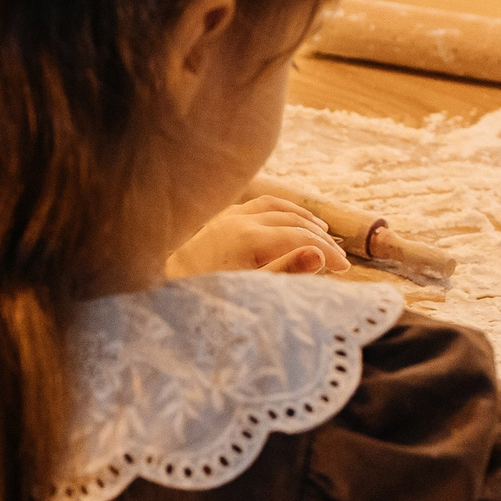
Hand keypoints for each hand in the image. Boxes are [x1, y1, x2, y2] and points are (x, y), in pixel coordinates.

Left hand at [165, 197, 348, 277]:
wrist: (156, 288)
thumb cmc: (202, 295)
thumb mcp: (247, 289)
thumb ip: (284, 271)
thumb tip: (319, 255)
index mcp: (247, 238)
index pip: (300, 239)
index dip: (326, 253)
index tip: (344, 269)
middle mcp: (237, 220)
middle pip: (291, 221)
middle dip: (319, 238)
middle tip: (338, 259)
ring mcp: (225, 216)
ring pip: (274, 207)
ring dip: (301, 217)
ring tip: (322, 232)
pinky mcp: (216, 218)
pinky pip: (255, 205)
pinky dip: (278, 210)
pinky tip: (286, 219)